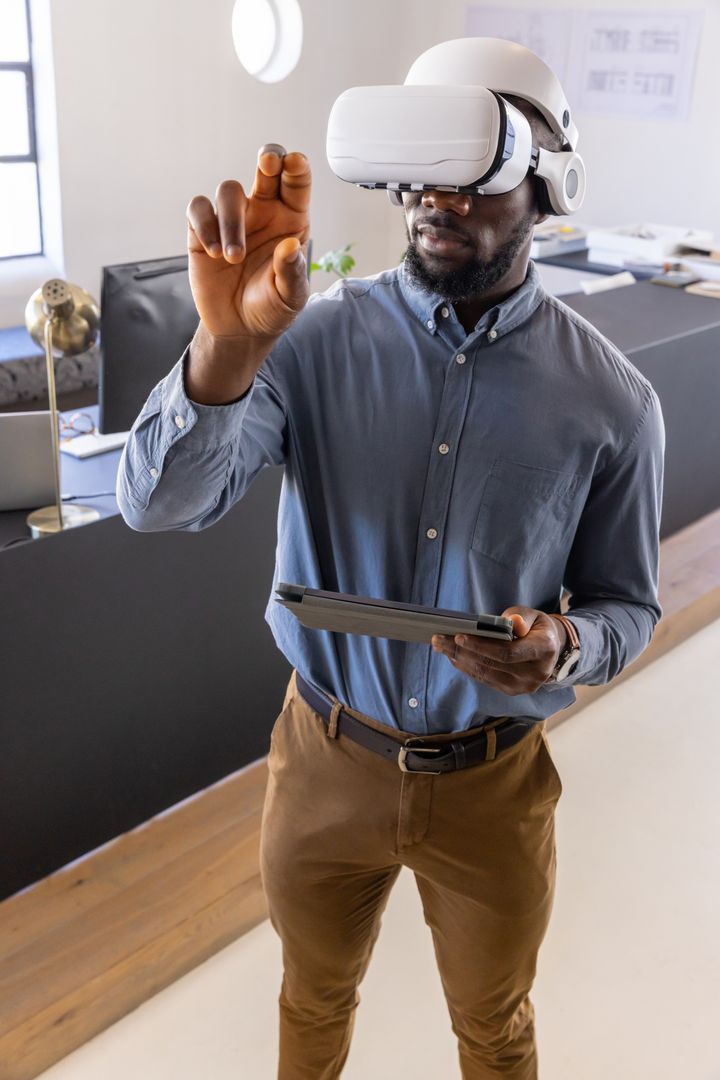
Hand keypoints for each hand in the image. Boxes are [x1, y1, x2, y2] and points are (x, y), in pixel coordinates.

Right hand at [185, 144, 310, 341]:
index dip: (296, 168)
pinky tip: (215, 254)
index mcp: (290, 220)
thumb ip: (292, 272)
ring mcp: (232, 218)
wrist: (239, 328)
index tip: (295, 163)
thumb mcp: (291, 296)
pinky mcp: (203, 230)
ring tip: (234, 257)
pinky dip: (205, 226)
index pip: (296, 184)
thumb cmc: (272, 307)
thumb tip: (290, 246)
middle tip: (269, 161)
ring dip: (231, 220)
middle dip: (268, 158)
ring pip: (229, 190)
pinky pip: (198, 209)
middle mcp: (262, 211)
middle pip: (265, 169)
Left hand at [432, 606, 566, 695]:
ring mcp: (524, 686)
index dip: (481, 646)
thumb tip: (510, 623)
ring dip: (460, 659)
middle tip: (439, 638)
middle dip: (462, 651)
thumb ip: (521, 616)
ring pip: (485, 674)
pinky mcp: (512, 691)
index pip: (508, 652)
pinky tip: (453, 656)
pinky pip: (486, 679)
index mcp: (544, 650)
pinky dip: (467, 667)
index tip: (459, 636)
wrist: (551, 649)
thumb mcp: (534, 615)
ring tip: (441, 646)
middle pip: (492, 664)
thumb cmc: (537, 627)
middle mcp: (536, 673)